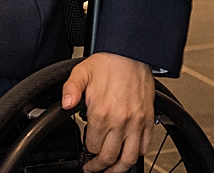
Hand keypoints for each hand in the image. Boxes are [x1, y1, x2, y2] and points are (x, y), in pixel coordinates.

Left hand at [61, 53, 153, 171]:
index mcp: (102, 112)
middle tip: (93, 168)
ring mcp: (136, 122)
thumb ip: (70, 90)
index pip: (93, 146)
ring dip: (118, 168)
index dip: (87, 149)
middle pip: (110, 157)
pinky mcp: (148, 120)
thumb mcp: (81, 72)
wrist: (130, 53)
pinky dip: (137, 155)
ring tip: (110, 170)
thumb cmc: (107, 63)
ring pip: (129, 158)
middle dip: (99, 167)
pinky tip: (128, 154)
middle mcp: (121, 121)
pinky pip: (145, 146)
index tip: (86, 147)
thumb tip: (65, 104)